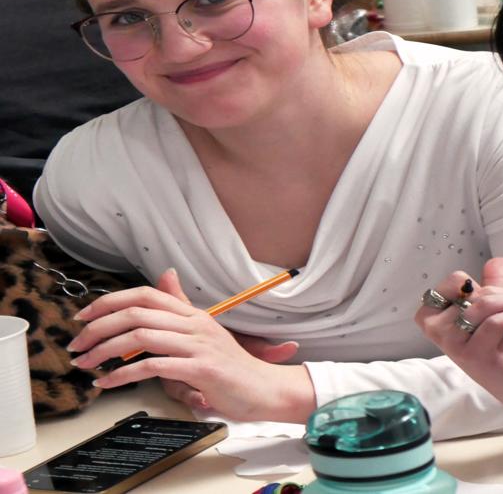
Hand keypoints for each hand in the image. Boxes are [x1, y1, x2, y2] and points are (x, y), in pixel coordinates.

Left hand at [68, 269, 313, 421]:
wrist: (263, 388)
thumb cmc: (230, 366)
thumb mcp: (203, 332)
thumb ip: (181, 307)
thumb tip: (166, 275)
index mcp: (193, 314)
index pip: (147, 294)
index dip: (111, 301)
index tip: (84, 316)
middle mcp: (194, 323)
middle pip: (138, 311)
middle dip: (99, 326)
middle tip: (76, 344)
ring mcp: (198, 344)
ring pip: (141, 335)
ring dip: (104, 350)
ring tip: (85, 365)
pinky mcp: (200, 368)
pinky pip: (153, 366)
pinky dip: (123, 375)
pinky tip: (108, 384)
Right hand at [415, 257, 502, 424]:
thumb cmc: (501, 344)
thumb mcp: (496, 310)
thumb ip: (492, 284)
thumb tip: (498, 260)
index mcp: (432, 314)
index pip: (455, 279)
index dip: (481, 284)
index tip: (501, 295)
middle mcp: (435, 329)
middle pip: (474, 291)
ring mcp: (452, 345)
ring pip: (484, 304)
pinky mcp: (473, 357)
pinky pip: (495, 322)